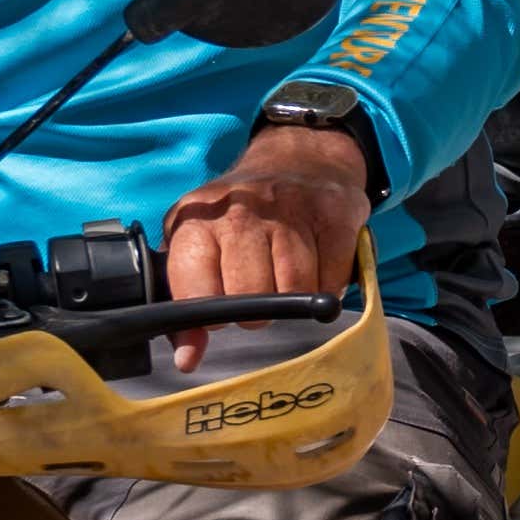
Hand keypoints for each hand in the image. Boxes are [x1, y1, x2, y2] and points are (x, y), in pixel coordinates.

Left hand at [159, 123, 376, 369]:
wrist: (299, 160)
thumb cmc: (238, 220)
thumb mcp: (197, 252)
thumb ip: (185, 306)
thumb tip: (187, 360)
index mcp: (195, 223)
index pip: (197, 292)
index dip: (209, 316)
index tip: (217, 317)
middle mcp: (240, 211)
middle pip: (252, 297)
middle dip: (256, 309)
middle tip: (258, 292)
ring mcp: (290, 208)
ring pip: (295, 289)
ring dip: (293, 297)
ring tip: (285, 277)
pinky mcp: (334, 211)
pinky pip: (333, 278)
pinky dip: (327, 285)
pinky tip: (316, 265)